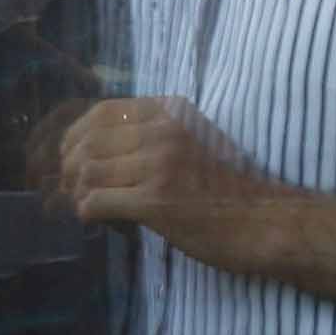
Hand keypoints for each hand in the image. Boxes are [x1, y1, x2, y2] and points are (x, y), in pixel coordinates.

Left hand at [58, 97, 281, 271]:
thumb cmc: (229, 189)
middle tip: (71, 189)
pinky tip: (98, 220)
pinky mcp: (156, 201)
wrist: (265, 223)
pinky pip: (97, 201)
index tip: (71, 156)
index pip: (102, 112)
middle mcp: (162, 131)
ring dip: (79, 193)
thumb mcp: (193, 142)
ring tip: (88, 206)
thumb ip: (155, 135)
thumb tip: (99, 147)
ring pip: (88, 172)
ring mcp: (159, 165)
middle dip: (70, 168)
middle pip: (89, 142)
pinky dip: (88, 212)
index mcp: (169, 112)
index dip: (77, 134)